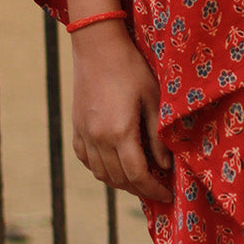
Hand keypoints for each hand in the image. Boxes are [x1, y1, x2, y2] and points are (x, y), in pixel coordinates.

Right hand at [70, 20, 173, 202]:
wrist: (98, 47)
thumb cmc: (131, 68)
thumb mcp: (152, 99)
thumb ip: (157, 136)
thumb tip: (165, 165)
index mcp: (119, 132)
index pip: (137, 175)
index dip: (153, 190)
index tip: (167, 196)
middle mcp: (98, 138)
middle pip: (119, 179)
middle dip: (140, 189)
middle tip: (157, 190)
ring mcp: (84, 134)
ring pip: (101, 174)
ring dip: (120, 182)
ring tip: (139, 180)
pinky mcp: (76, 128)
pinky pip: (87, 160)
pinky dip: (101, 169)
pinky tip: (114, 165)